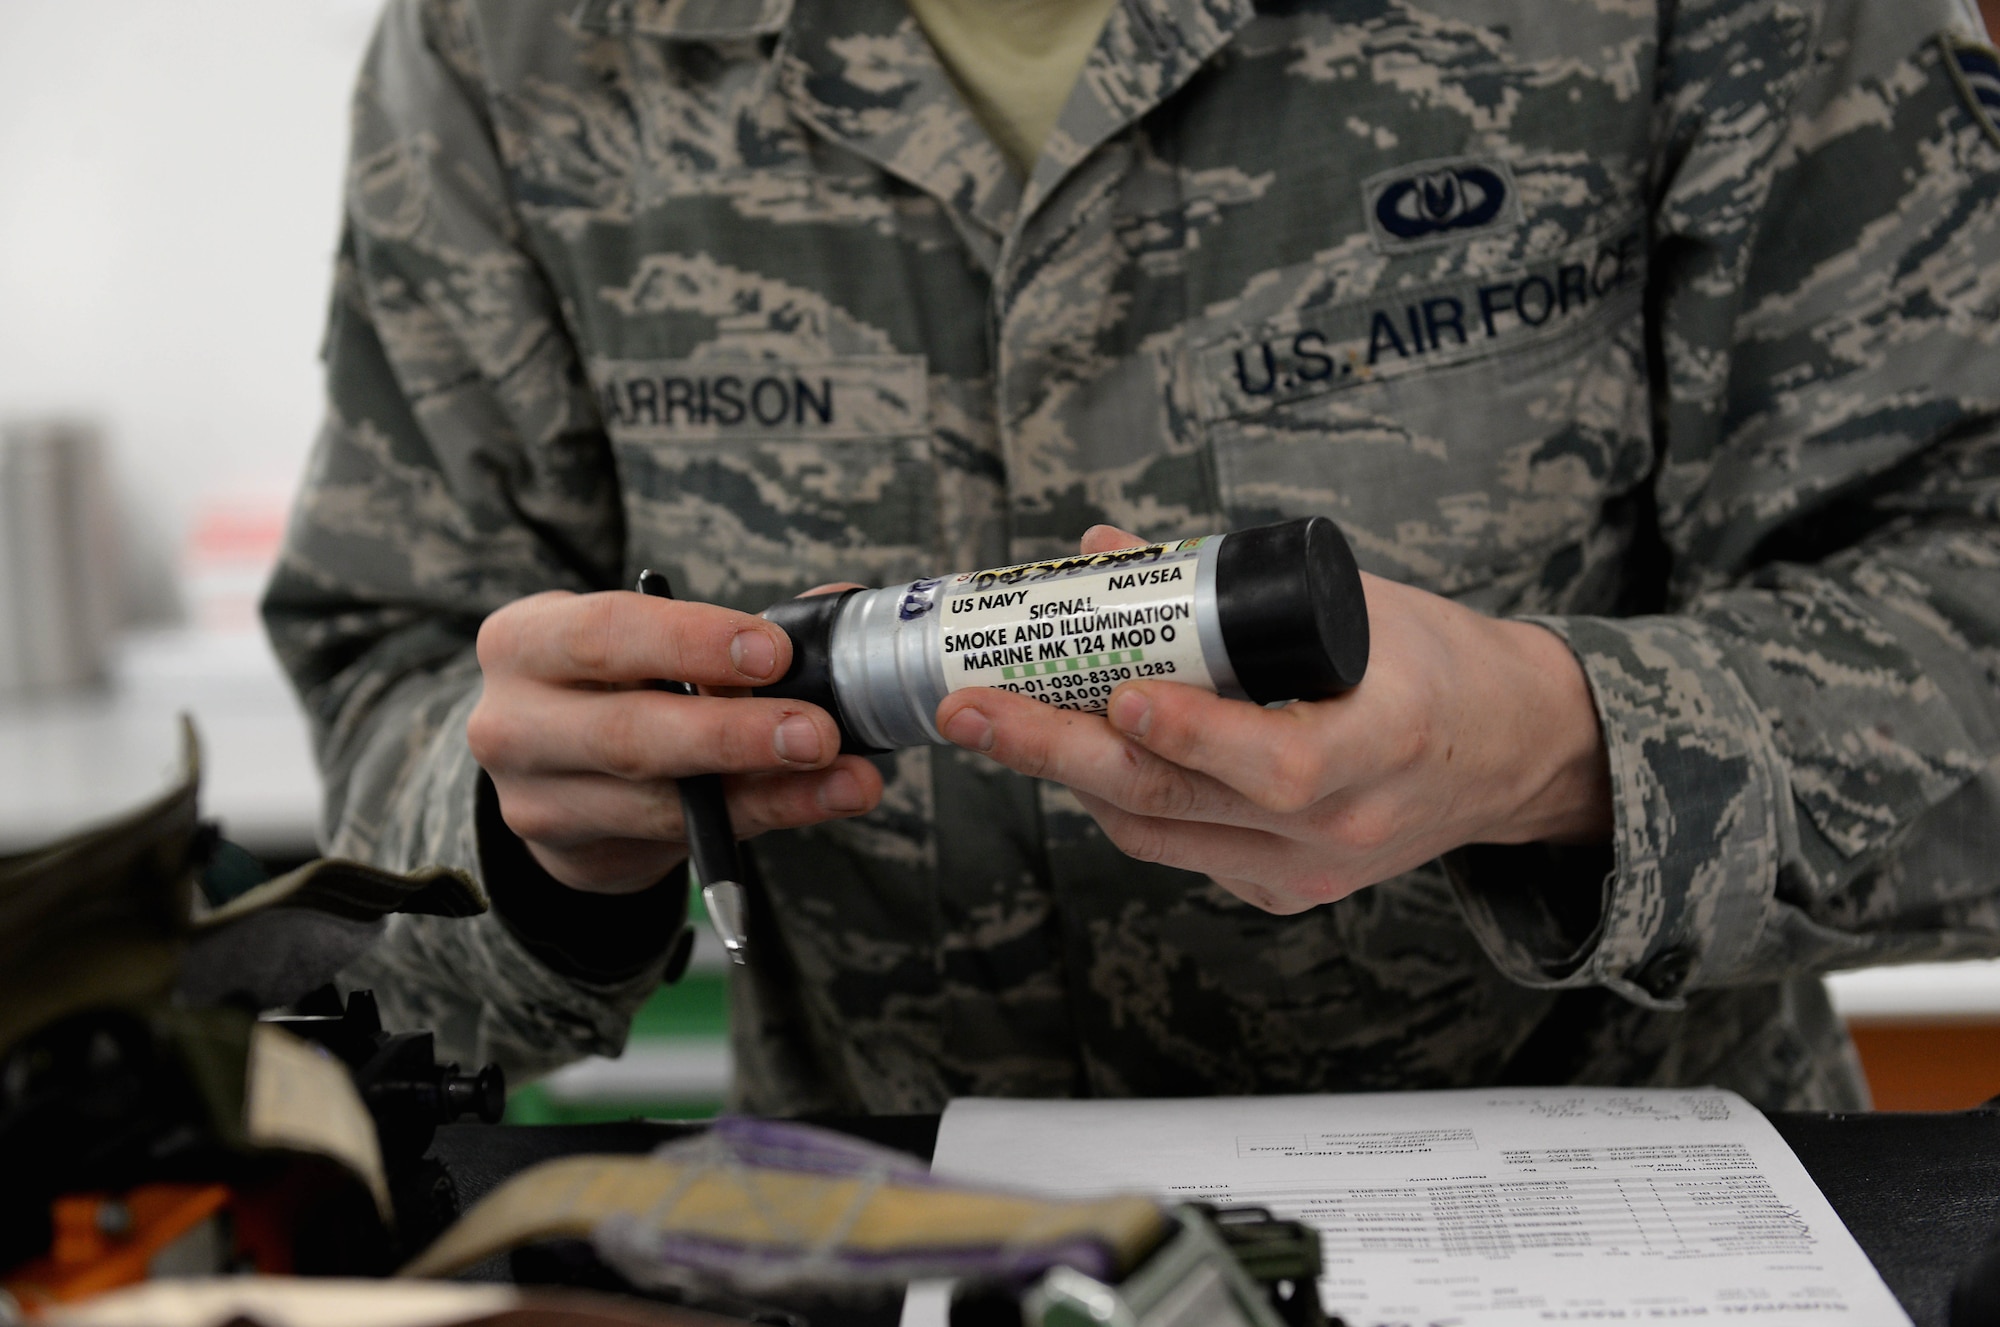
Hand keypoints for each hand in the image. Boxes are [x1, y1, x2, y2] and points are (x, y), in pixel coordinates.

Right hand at [467, 590, 883, 893]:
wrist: (552, 767)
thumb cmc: (613, 681)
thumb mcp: (645, 641)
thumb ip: (731, 630)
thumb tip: (835, 614)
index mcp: (525, 642)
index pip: (605, 633)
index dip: (691, 642)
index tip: (774, 653)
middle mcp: (513, 724)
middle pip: (628, 734)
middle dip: (733, 734)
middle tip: (817, 732)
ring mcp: (534, 802)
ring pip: (661, 804)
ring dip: (769, 792)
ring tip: (848, 780)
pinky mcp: (573, 858)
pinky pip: (680, 842)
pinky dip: (758, 820)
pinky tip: (815, 804)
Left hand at [933, 527, 1611, 913]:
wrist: (1508, 754)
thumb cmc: (1432, 662)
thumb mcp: (1351, 603)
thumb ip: (1229, 582)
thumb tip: (1103, 548)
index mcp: (1384, 741)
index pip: (1276, 763)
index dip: (1191, 734)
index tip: (1118, 694)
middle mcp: (1344, 824)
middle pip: (1179, 802)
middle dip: (1059, 751)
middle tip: (974, 709)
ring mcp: (1309, 870)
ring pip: (1158, 834)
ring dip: (1068, 775)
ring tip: (996, 720)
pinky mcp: (1282, 891)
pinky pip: (1177, 850)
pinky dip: (1120, 801)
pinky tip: (1078, 755)